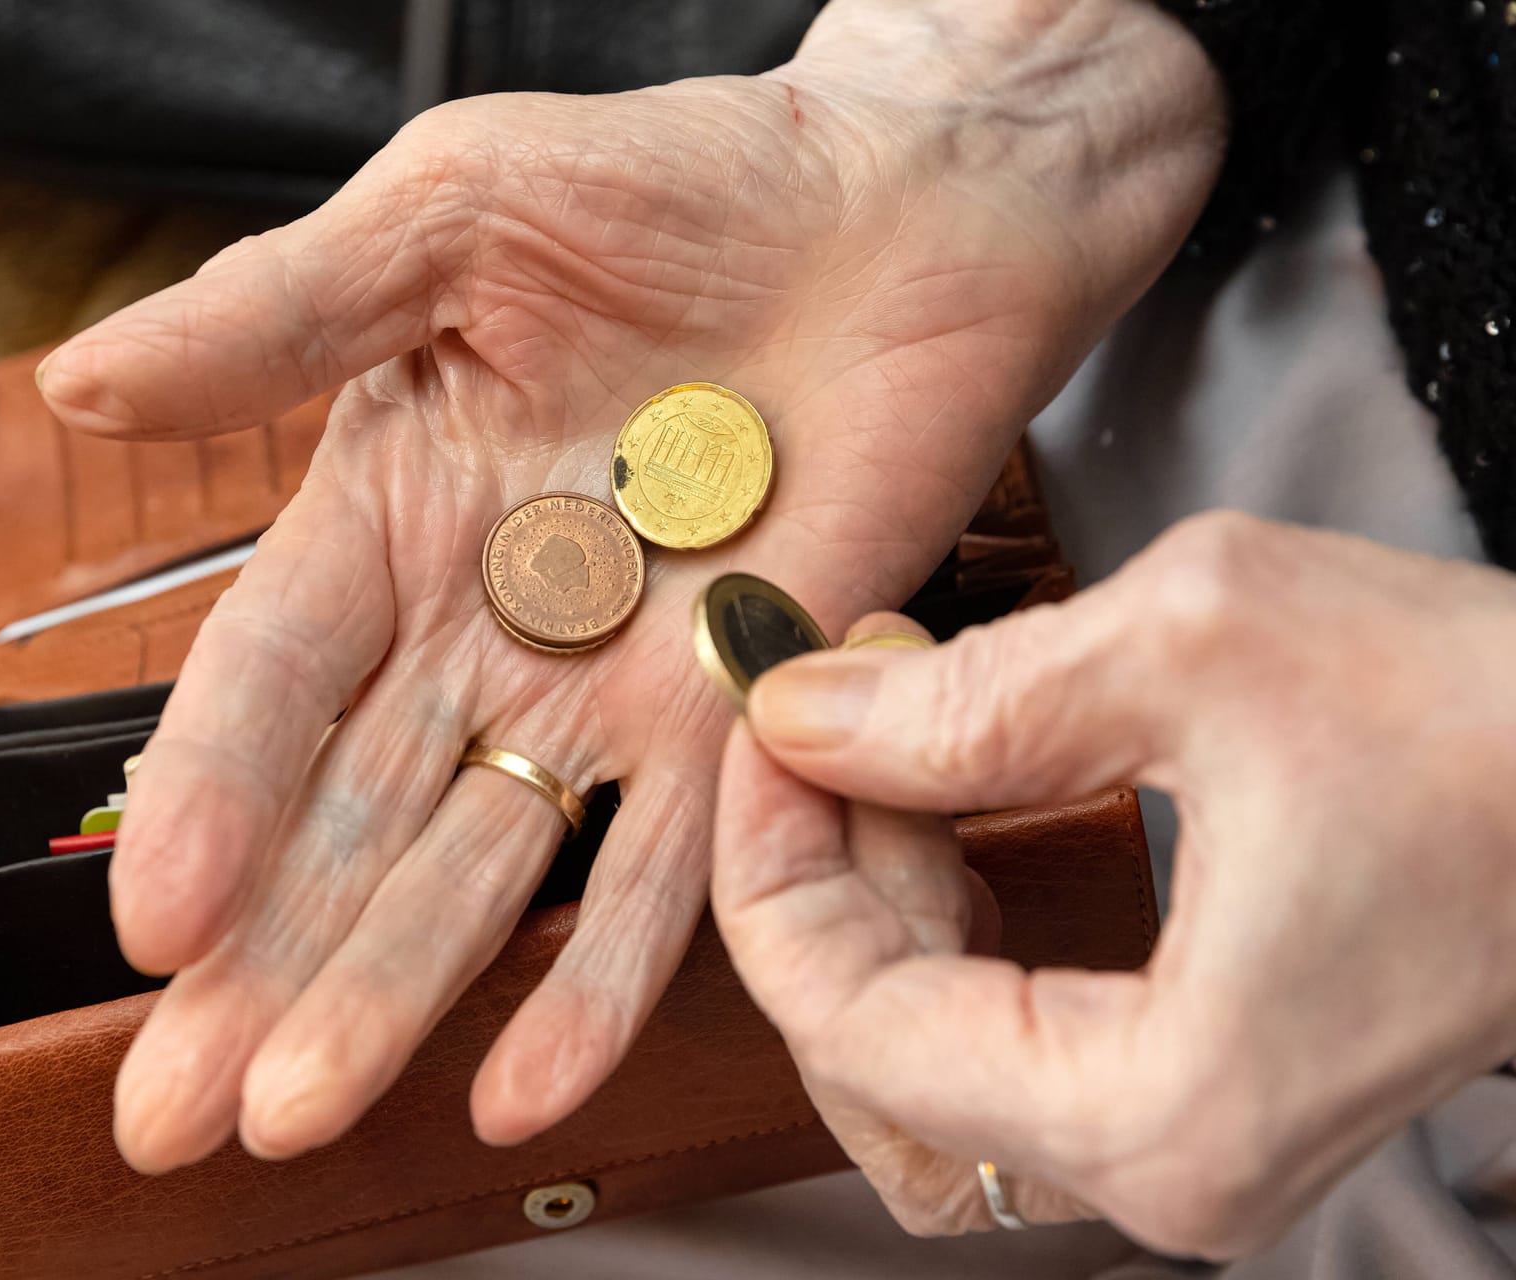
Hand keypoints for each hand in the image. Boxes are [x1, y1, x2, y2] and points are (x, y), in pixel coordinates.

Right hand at [38, 0, 1222, 1173]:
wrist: (900, 204)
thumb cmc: (673, 179)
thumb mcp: (447, 215)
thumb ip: (278, 315)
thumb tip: (80, 380)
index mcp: (389, 510)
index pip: (269, 677)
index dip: (210, 796)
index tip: (154, 920)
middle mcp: (480, 623)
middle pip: (348, 817)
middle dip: (259, 964)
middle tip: (172, 1107)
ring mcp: (606, 684)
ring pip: (481, 865)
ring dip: (395, 993)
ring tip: (305, 1112)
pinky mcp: (741, 714)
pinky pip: (669, 865)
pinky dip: (605, 976)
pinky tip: (526, 1087)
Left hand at [714, 512, 1515, 1255]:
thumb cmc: (1492, 718)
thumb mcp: (1194, 643)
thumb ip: (963, 699)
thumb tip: (797, 718)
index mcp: (1159, 1110)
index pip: (847, 1019)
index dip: (769, 858)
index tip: (760, 719)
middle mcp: (1169, 1170)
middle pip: (868, 1057)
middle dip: (818, 872)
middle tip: (820, 715)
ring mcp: (1190, 1142)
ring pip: (922, 1055)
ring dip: (876, 897)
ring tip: (889, 740)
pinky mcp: (1205, 1082)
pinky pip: (1003, 1031)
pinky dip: (948, 918)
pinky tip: (951, 796)